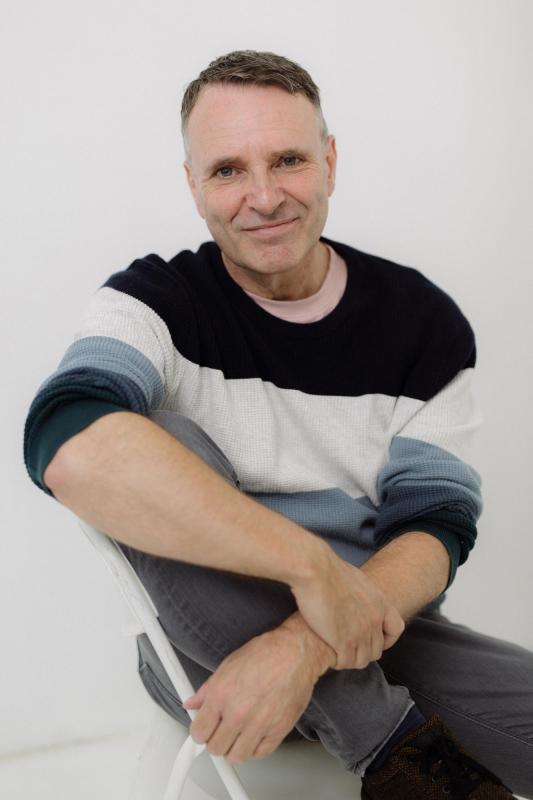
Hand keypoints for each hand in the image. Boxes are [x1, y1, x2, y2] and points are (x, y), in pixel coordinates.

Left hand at [183, 627, 316, 764]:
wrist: (295, 652)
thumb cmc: (265, 653)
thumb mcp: (228, 665)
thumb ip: (207, 689)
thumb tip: (193, 702)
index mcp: (221, 695)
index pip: (199, 732)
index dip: (199, 732)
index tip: (203, 730)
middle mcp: (238, 713)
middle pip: (215, 748)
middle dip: (215, 741)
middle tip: (221, 731)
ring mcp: (259, 724)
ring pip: (237, 756)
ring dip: (234, 748)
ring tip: (237, 735)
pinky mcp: (278, 730)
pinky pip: (260, 754)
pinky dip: (255, 749)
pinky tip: (254, 735)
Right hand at [290, 542, 404, 669]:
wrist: (316, 571)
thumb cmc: (328, 570)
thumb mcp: (356, 579)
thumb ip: (361, 593)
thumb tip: (354, 596)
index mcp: (380, 602)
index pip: (396, 628)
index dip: (387, 639)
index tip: (374, 640)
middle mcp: (374, 619)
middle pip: (377, 649)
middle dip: (363, 651)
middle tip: (347, 648)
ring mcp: (361, 632)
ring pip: (362, 660)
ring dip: (350, 659)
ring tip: (336, 653)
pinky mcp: (343, 641)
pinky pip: (346, 662)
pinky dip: (338, 662)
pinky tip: (328, 654)